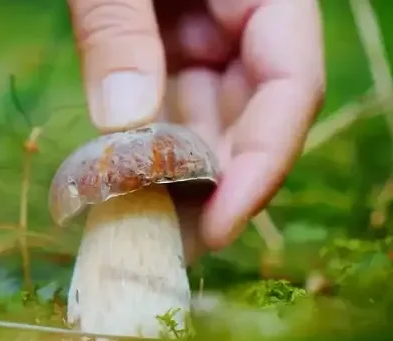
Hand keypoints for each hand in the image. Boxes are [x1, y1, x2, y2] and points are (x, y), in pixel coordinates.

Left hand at [66, 0, 325, 253]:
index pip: (292, 86)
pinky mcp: (158, 48)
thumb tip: (124, 121)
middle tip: (164, 248)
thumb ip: (120, 29)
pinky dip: (138, 149)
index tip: (217, 227)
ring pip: (198, 123)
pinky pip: (159, 107)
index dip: (262, 164)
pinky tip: (115, 188)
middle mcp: (240, 25)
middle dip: (208, 189)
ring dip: (169, 179)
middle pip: (246, 120)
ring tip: (134, 231)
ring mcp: (198, 39)